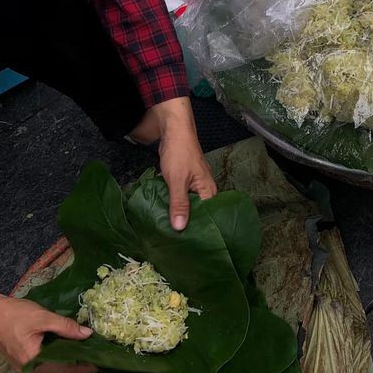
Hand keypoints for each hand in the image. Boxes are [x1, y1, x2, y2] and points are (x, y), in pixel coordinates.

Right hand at [0, 279, 96, 372]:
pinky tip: (69, 351)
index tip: (100, 364)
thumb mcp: (43, 317)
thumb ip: (66, 327)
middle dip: (78, 368)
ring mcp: (24, 367)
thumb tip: (88, 334)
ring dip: (69, 365)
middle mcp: (28, 369)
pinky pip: (44, 365)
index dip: (83, 369)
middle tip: (96, 359)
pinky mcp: (22, 361)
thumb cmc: (15, 314)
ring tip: (86, 355)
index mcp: (33, 361)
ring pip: (52, 371)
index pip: (64, 371)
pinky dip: (58, 360)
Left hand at [151, 97, 216, 230]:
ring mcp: (193, 186)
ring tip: (167, 231)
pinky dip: (171, 204)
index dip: (198, 230)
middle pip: (197, 213)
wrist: (173, 129)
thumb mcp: (177, 180)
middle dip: (186, 224)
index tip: (187, 243)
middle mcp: (204, 190)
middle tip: (174, 241)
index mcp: (209, 191)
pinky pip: (179, 198)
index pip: (208, 217)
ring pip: (187, 206)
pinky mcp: (182, 182)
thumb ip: (179, 204)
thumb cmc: (179, 153)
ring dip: (177, 214)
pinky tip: (163, 213)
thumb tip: (179, 228)